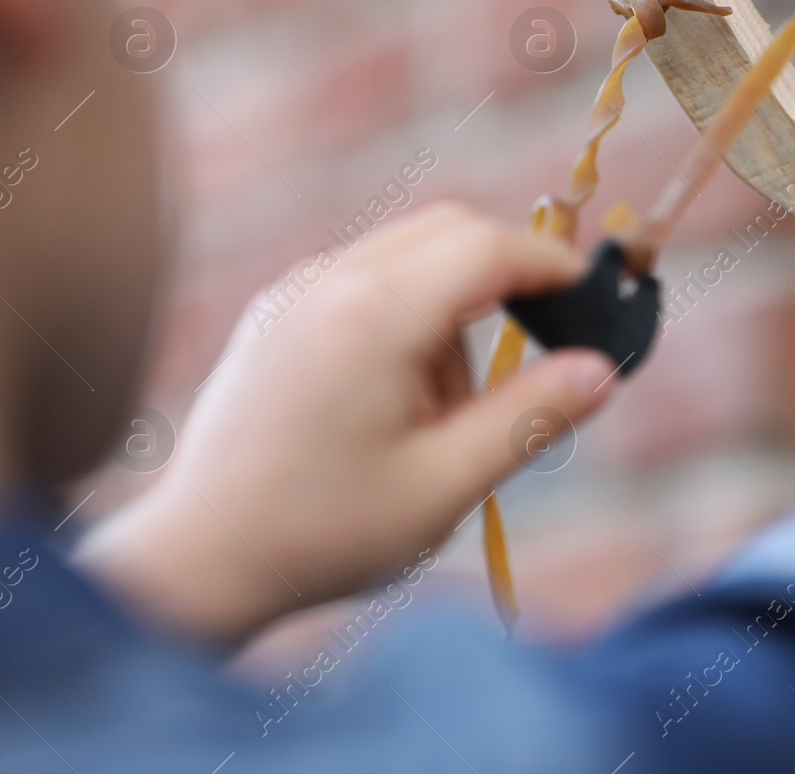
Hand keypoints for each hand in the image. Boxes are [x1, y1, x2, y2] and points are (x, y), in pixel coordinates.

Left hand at [78, 203, 616, 642]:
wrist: (194, 564)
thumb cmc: (320, 532)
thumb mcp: (444, 484)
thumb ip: (529, 416)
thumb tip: (600, 369)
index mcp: (372, 317)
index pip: (486, 247)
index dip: (550, 265)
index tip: (591, 297)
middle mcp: (327, 283)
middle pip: (446, 229)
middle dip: (503, 277)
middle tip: (533, 349)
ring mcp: (292, 294)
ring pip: (406, 255)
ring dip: (450, 308)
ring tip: (436, 419)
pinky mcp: (273, 316)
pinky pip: (362, 281)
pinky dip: (404, 317)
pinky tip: (393, 404)